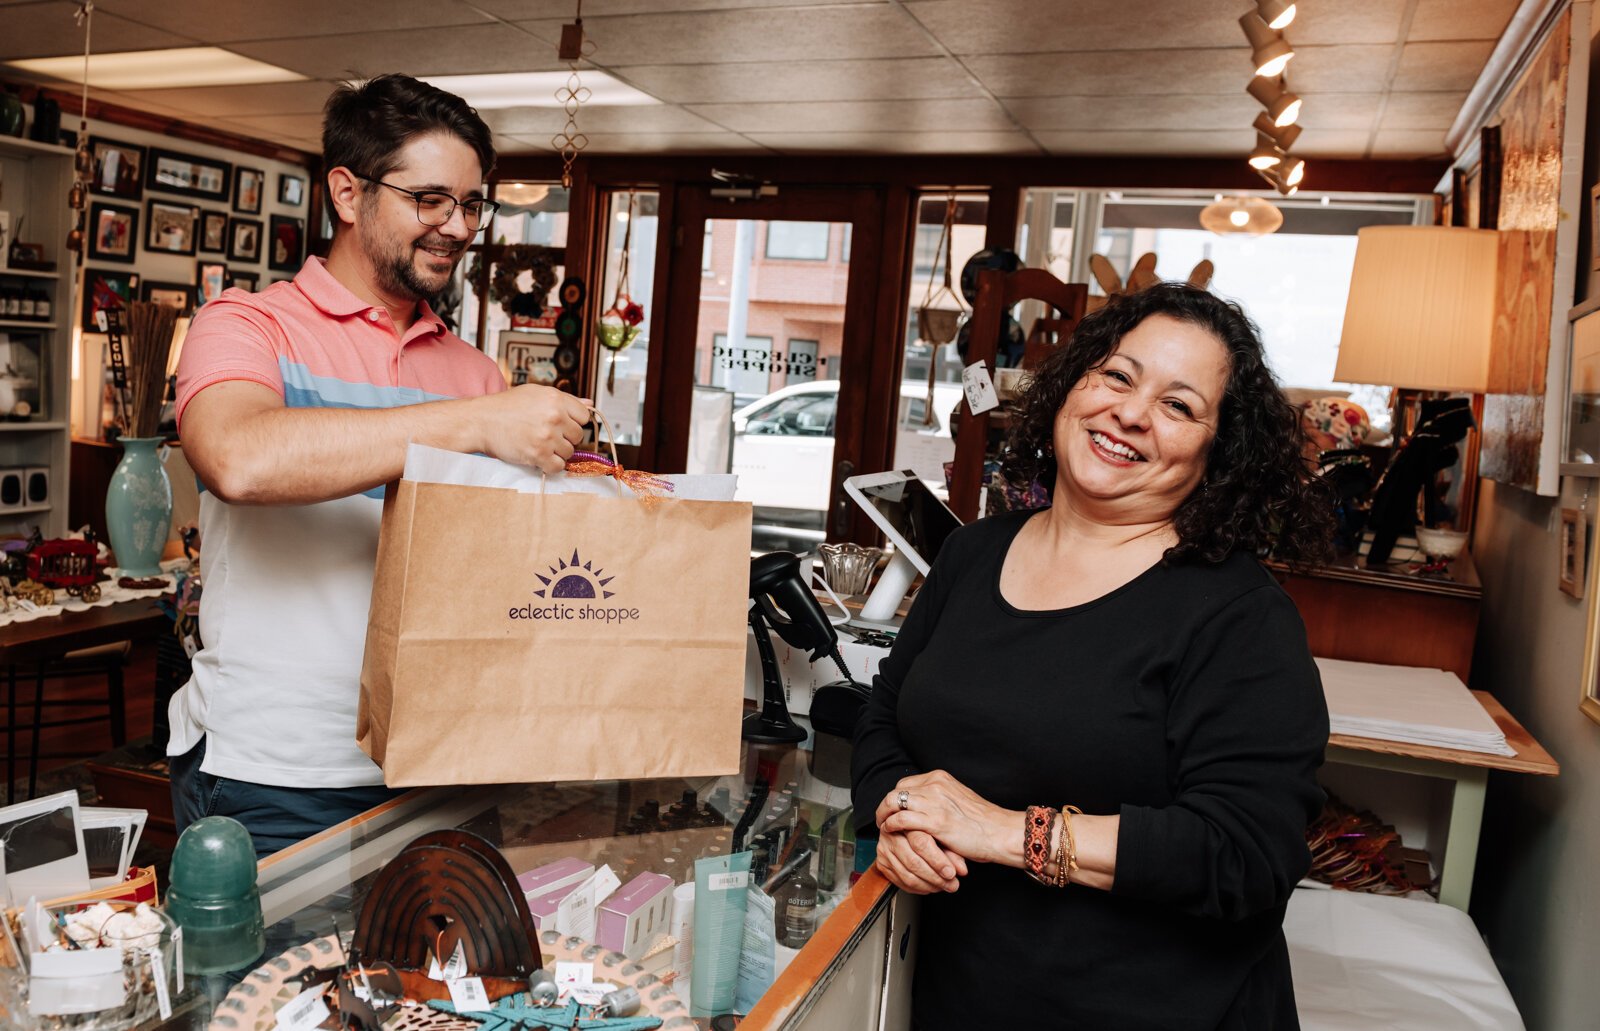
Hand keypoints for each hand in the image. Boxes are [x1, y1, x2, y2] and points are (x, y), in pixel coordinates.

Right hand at [471, 386, 592, 473]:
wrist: (481, 421)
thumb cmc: (506, 407)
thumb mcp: (536, 393)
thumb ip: (565, 399)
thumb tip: (590, 403)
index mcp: (556, 399)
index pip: (584, 416)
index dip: (573, 422)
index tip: (562, 425)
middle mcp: (554, 416)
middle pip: (578, 436)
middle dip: (565, 438)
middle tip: (547, 436)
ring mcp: (547, 436)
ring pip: (569, 453)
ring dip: (556, 453)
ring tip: (539, 445)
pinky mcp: (538, 454)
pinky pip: (558, 467)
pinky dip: (550, 466)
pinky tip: (539, 457)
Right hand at [874, 828, 966, 893]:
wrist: (908, 827)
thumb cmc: (930, 829)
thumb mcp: (943, 835)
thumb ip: (953, 852)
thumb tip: (962, 870)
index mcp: (907, 821)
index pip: (921, 843)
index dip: (937, 861)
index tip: (951, 872)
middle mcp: (892, 834)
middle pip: (913, 862)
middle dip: (935, 877)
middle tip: (952, 884)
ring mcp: (885, 850)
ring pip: (907, 875)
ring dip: (929, 885)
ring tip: (944, 886)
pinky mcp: (882, 863)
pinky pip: (901, 882)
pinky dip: (918, 888)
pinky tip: (930, 886)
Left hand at [876, 770, 1011, 865]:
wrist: (1000, 832)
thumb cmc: (983, 822)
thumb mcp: (957, 800)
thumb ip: (938, 799)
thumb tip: (920, 807)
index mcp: (940, 778)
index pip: (906, 784)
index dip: (895, 798)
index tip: (891, 809)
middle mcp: (935, 785)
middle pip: (897, 791)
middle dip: (886, 806)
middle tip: (882, 818)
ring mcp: (934, 802)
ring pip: (894, 802)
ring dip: (884, 815)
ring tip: (882, 826)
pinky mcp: (935, 821)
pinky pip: (901, 819)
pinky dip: (891, 825)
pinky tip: (891, 831)